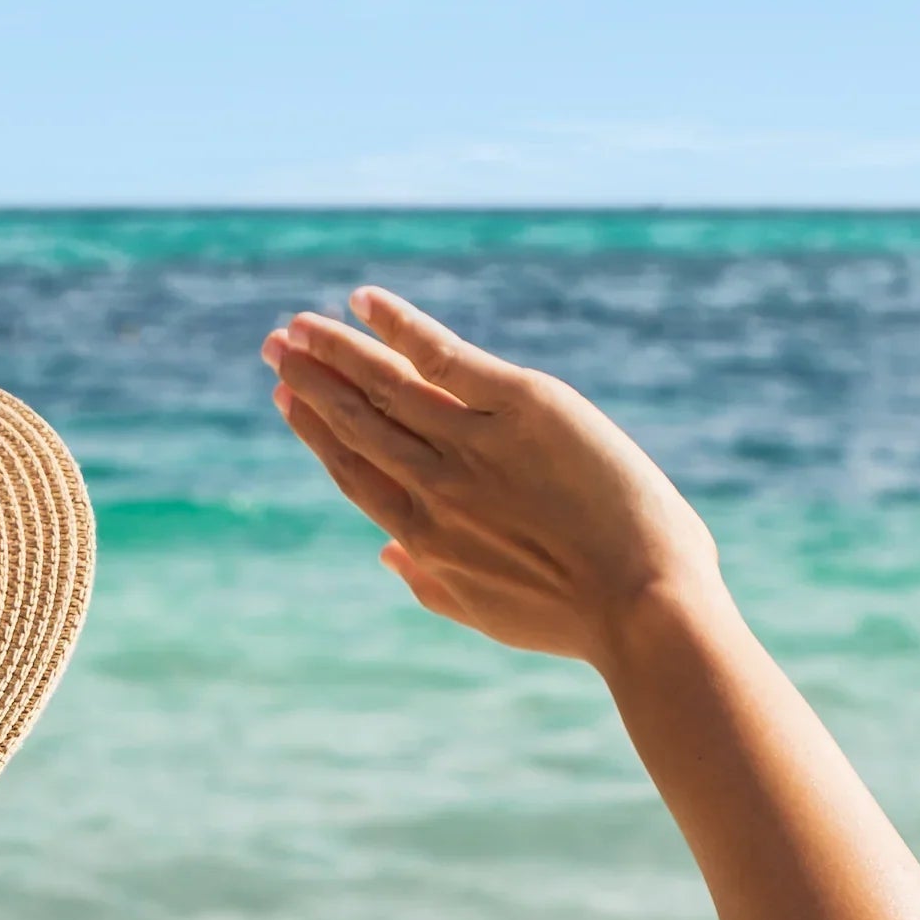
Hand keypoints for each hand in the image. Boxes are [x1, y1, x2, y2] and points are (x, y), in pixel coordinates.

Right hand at [261, 288, 725, 668]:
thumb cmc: (580, 618)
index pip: (353, 472)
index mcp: (424, 538)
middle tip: (276, 345)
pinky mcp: (521, 408)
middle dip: (310, 379)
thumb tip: (387, 557)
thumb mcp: (492, 614)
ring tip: (302, 323)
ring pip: (386, 385)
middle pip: (356, 421)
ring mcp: (473, 445)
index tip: (286, 399)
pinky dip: (399, 326)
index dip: (316, 432)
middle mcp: (434, 487)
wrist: (644, 606)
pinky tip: (364, 300)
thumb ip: (432, 586)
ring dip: (337, 350)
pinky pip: (443, 355)